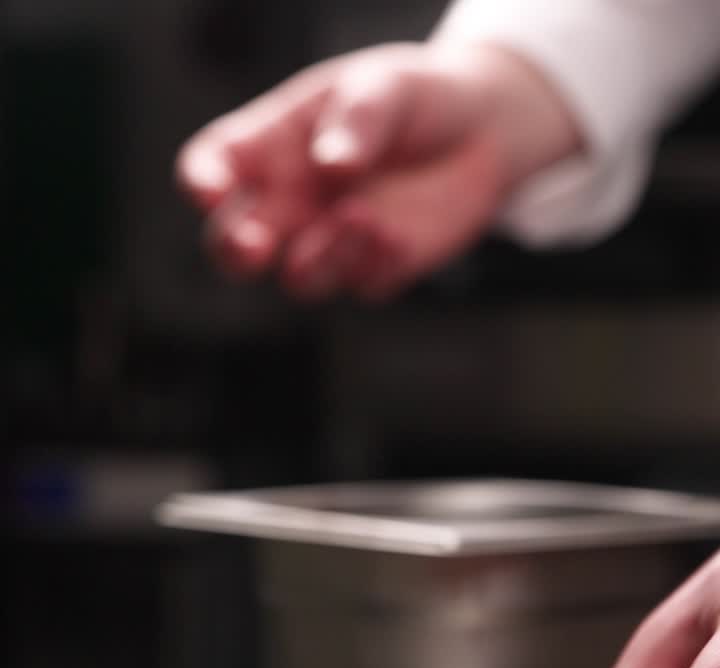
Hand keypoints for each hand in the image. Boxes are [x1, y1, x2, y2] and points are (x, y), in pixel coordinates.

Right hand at [176, 40, 581, 299]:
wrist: (483, 130)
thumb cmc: (414, 98)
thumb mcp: (386, 85)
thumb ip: (358, 119)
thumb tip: (332, 164)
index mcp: (271, 146)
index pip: (212, 166)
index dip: (201, 182)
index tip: (210, 191)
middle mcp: (290, 202)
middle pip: (232, 245)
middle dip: (234, 251)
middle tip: (255, 246)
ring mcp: (328, 242)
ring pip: (298, 279)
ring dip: (320, 259)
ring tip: (362, 216)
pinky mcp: (374, 270)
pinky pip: (360, 285)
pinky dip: (374, 265)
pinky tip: (398, 234)